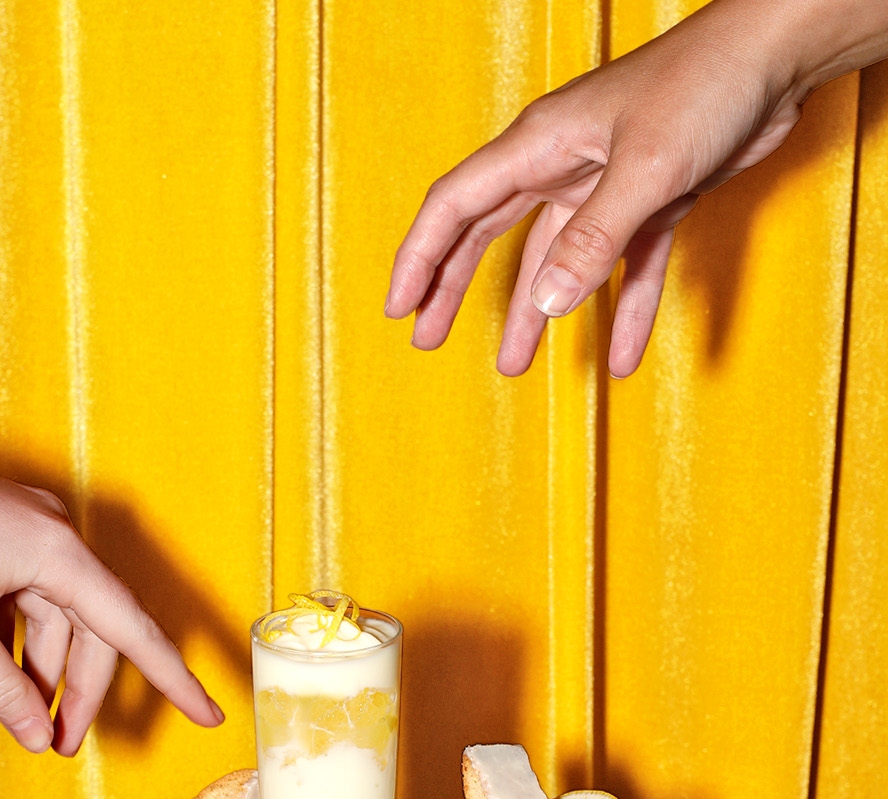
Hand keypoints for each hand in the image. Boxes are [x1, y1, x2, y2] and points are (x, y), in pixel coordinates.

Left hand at [0, 409, 223, 754]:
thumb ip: (0, 686)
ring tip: (25, 717)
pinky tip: (4, 671)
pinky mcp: (3, 531)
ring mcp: (29, 529)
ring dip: (45, 669)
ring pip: (58, 616)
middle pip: (93, 630)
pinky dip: (21, 638)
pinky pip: (30, 596)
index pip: (132, 630)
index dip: (173, 679)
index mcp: (57, 552)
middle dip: (78, 692)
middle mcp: (55, 535)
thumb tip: (35, 734)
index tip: (209, 714)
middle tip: (59, 744)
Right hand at [387, 0, 887, 377]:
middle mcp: (562, 165)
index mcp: (539, 146)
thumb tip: (548, 303)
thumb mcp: (645, 169)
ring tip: (516, 363)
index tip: (400, 308)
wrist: (777, 55)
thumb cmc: (706, 84)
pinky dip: (623, 310)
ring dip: (535, 313)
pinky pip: (626, 267)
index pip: (455, 206)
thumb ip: (592, 240)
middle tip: (429, 337)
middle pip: (489, 235)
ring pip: (554, 261)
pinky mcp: (650, 201)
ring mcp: (604, 185)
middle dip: (455, 289)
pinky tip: (621, 357)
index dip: (420, 258)